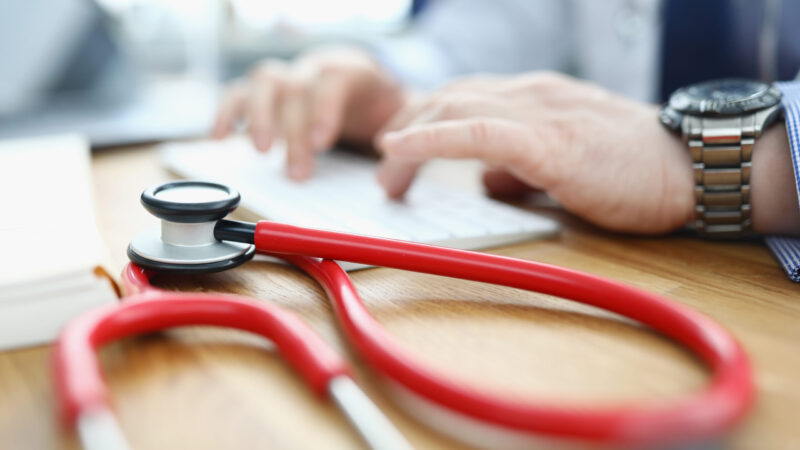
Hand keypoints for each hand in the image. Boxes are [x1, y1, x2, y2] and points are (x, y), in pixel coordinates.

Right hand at [213, 47, 405, 179]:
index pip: (334, 79)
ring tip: (263, 153)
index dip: (324, 109)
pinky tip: (218, 137)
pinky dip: (225, 112)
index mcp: (354, 70)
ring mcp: (291, 77)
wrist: (373, 91)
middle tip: (299, 172)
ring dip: (260, 118)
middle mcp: (317, 68)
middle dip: (294, 130)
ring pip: (265, 82)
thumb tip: (393, 175)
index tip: (321, 143)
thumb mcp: (401, 121)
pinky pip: (239, 93)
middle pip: (297, 86)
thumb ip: (399, 140)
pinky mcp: (269, 92)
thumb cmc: (385, 109)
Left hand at [374, 72, 696, 233]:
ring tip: (387, 176)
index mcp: (535, 100)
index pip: (465, 99)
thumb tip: (488, 184)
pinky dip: (433, 138)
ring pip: (456, 107)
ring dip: (411, 139)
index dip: (425, 124)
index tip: (399, 155)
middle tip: (387, 178)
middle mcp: (531, 96)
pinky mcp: (550, 142)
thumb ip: (523, 170)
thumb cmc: (636, 172)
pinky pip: (479, 132)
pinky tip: (399, 149)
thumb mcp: (567, 165)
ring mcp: (540, 113)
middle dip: (409, 133)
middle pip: (450, 98)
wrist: (694, 169)